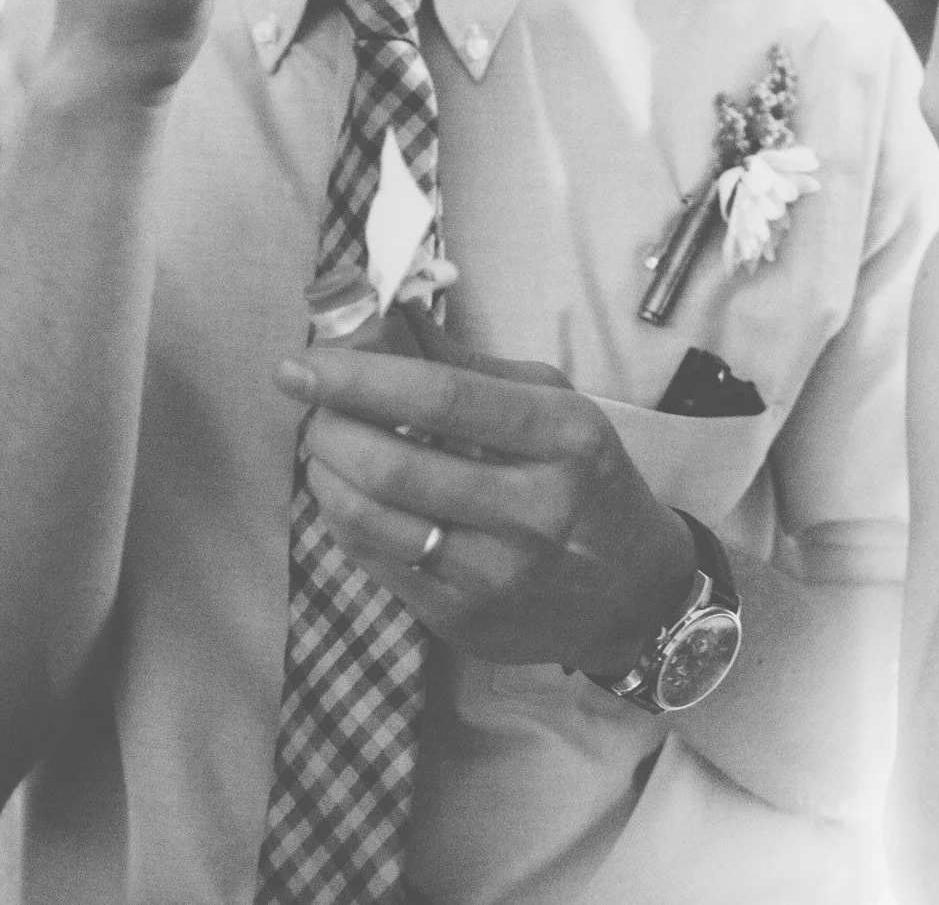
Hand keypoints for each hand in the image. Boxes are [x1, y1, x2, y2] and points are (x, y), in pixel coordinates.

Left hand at [275, 304, 698, 674]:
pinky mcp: (463, 617)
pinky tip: (351, 495)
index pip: (444, 398)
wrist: (636, 596)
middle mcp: (534, 508)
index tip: (303, 364)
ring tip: (327, 451)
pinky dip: (345, 519)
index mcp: (565, 437)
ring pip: (372, 519)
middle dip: (330, 429)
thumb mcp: (559, 409)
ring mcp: (496, 572)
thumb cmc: (590, 483)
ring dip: (326, 475)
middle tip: (314, 409)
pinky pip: (375, 561)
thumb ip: (470, 368)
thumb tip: (383, 320)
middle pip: (395, 465)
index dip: (361, 377)